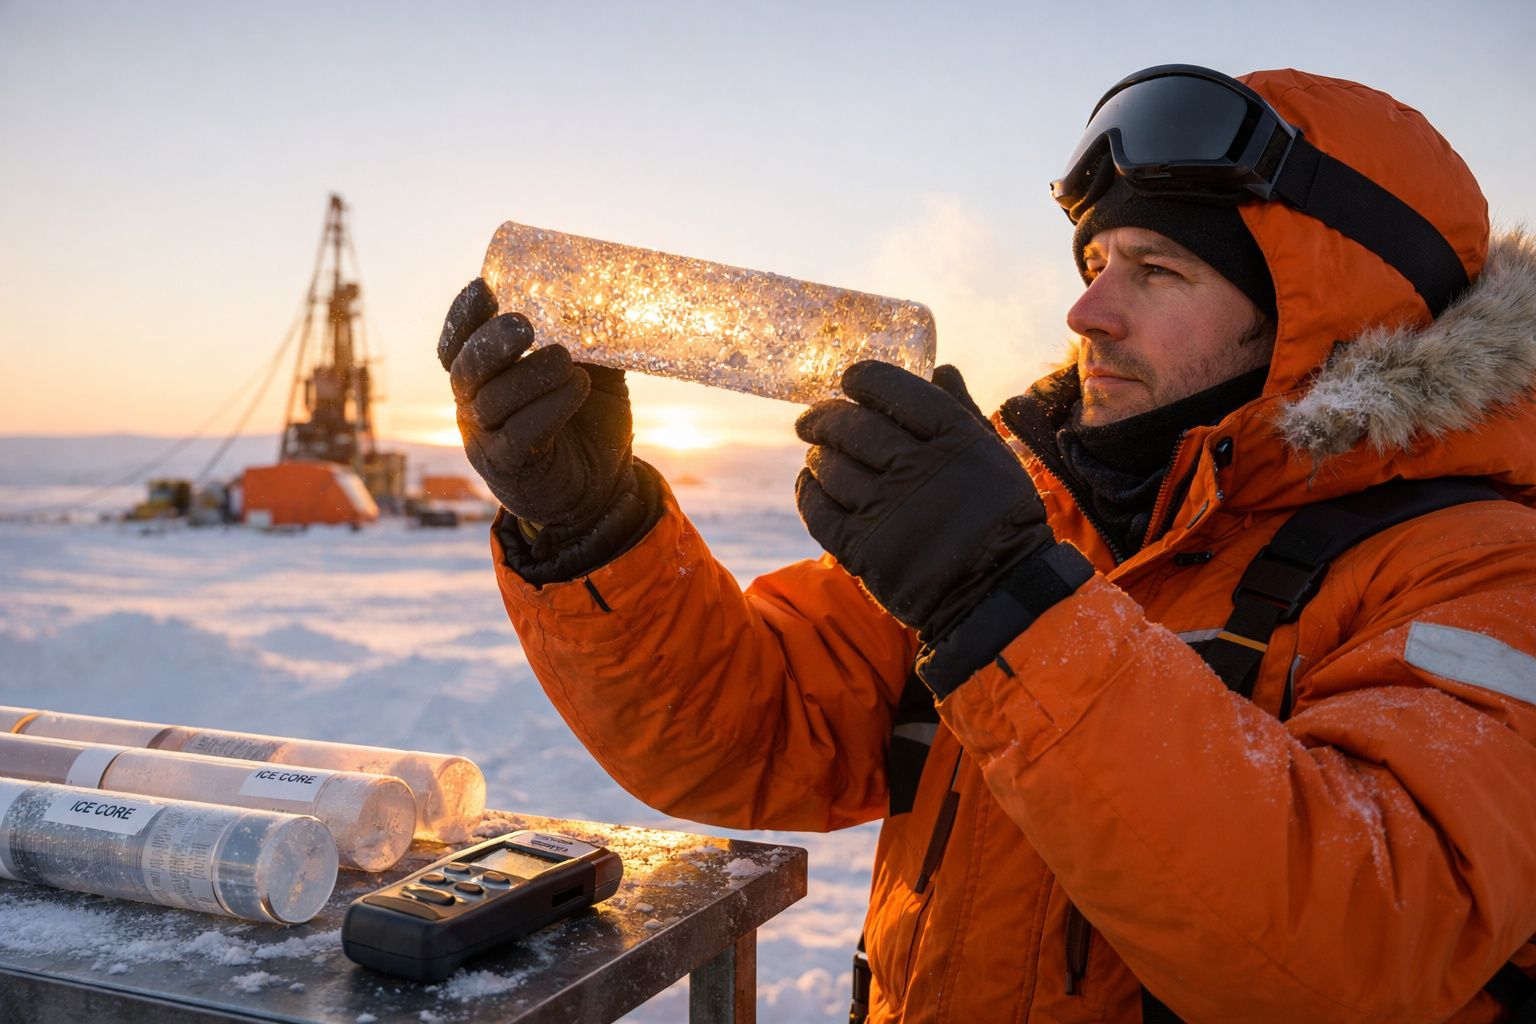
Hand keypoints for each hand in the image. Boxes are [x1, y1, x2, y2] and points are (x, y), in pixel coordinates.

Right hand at [437, 278, 633, 530]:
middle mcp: (475, 406)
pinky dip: (549, 407)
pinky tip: (577, 387)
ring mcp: (487, 439)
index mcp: (485, 377)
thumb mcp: (593, 372)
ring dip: (531, 375)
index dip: (463, 316)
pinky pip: (520, 434)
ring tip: (567, 361)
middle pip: (466, 370)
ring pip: (493, 401)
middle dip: (490, 343)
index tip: (483, 287)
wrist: (602, 488)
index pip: (458, 344)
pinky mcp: (510, 468)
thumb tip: (614, 297)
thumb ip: (593, 340)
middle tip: (522, 324)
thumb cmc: (588, 423)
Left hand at [795, 361, 1054, 639]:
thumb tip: (940, 367)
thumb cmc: (996, 515)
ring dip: (817, 454)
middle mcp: (918, 470)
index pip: (896, 390)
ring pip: (831, 465)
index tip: (850, 379)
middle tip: (812, 418)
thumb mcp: (990, 454)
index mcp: (954, 439)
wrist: (996, 589)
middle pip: (853, 427)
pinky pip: (818, 509)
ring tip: (818, 452)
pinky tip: (810, 482)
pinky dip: (808, 490)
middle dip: (825, 416)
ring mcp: (887, 511)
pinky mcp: (863, 549)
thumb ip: (961, 409)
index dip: (865, 379)